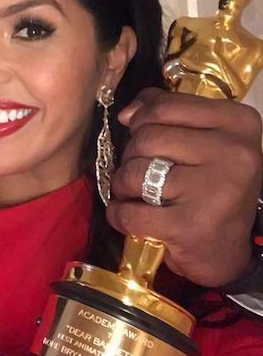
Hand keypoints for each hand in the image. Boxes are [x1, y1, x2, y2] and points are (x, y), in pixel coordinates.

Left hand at [107, 87, 262, 286]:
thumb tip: (127, 112)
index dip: (141, 117)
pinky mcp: (188, 226)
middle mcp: (232, 153)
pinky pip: (130, 211)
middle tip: (139, 168)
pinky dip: (118, 214)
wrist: (228, 249)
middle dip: (131, 153)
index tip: (139, 130)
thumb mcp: (205, 139)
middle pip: (147, 136)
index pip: (166, 105)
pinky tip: (127, 214)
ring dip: (123, 183)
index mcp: (238, 123)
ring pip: (135, 170)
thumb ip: (169, 113)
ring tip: (135, 192)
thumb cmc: (212, 186)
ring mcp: (211, 190)